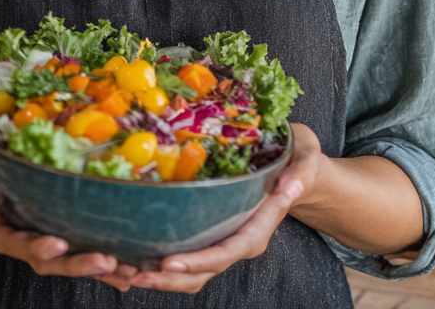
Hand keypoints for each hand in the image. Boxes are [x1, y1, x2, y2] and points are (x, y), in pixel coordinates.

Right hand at [0, 123, 136, 291]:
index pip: (16, 242)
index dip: (37, 247)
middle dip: (77, 263)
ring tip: (127, 271)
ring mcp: (36, 231)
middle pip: (48, 259)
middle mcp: (16, 235)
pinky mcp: (52, 222)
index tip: (57, 245)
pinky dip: (101, 258)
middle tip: (106, 262)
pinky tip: (128, 268)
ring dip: (96, 267)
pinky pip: (77, 243)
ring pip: (67, 258)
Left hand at [128, 124, 320, 292]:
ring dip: (163, 277)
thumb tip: (290, 187)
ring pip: (195, 272)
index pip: (229, 250)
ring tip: (128, 272)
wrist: (300, 167)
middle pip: (205, 270)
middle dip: (170, 277)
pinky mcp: (215, 234)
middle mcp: (243, 240)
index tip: (169, 262)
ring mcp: (228, 239)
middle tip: (134, 274)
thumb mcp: (306, 157)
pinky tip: (137, 256)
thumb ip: (301, 173)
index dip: (199, 260)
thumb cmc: (300, 158)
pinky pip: (190, 257)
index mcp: (261, 226)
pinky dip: (164, 263)